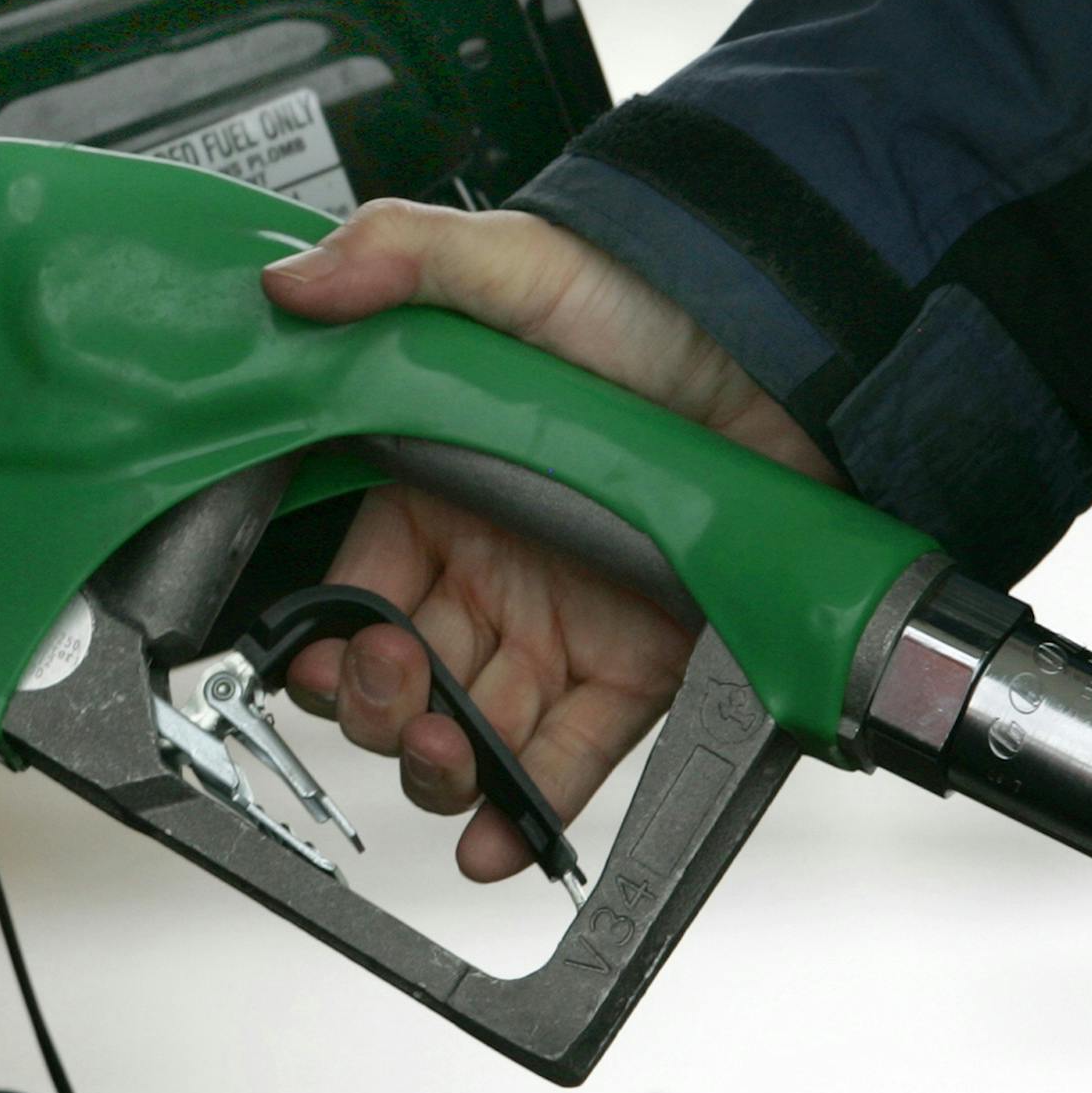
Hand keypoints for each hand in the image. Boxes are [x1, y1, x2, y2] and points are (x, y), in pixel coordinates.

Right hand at [261, 200, 835, 881]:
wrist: (799, 354)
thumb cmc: (656, 305)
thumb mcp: (516, 264)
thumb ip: (397, 260)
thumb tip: (292, 287)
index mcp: (433, 485)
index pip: (351, 587)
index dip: (326, 636)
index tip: (324, 653)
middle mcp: (487, 564)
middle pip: (399, 674)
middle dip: (379, 708)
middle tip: (402, 691)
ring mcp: (559, 624)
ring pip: (470, 727)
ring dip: (440, 767)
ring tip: (449, 762)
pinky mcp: (637, 670)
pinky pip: (566, 756)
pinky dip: (526, 807)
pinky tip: (495, 832)